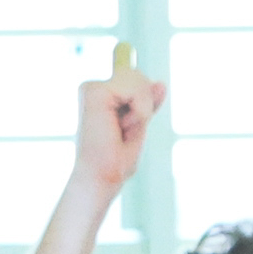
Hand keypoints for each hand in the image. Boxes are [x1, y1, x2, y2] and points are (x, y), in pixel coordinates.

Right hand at [72, 64, 163, 198]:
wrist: (101, 178)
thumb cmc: (116, 160)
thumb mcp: (139, 124)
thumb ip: (148, 101)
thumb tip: (161, 83)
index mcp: (101, 95)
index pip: (135, 78)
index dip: (139, 92)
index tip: (125, 98)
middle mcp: (93, 88)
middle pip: (138, 75)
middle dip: (143, 104)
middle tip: (124, 131)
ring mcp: (91, 88)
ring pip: (138, 79)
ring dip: (141, 109)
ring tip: (122, 130)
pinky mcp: (94, 91)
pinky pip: (136, 89)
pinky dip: (139, 111)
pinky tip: (121, 126)